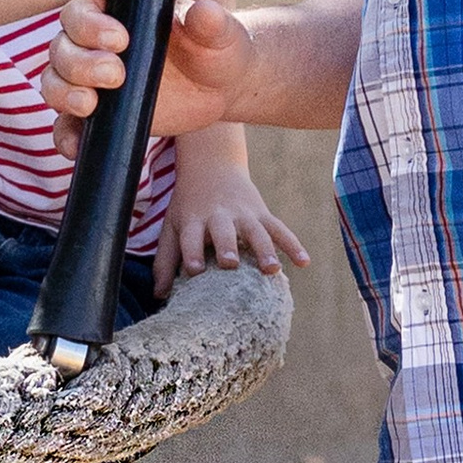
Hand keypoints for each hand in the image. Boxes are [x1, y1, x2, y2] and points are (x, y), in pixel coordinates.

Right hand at [42, 0, 255, 155]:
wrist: (220, 84)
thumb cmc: (215, 47)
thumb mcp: (217, 33)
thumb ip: (209, 22)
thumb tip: (204, 12)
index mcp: (114, 11)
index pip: (82, 11)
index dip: (90, 25)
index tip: (121, 39)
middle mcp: (93, 43)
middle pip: (61, 48)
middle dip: (79, 63)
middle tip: (116, 75)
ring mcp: (91, 80)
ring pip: (54, 82)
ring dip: (64, 93)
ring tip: (90, 105)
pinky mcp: (97, 114)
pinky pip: (66, 125)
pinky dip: (65, 136)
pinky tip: (75, 147)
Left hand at [154, 162, 309, 293]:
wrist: (212, 166)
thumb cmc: (189, 206)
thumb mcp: (172, 226)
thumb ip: (165, 261)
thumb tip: (158, 296)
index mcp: (194, 220)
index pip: (191, 237)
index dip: (192, 252)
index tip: (195, 270)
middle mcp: (219, 216)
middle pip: (224, 232)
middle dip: (228, 246)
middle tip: (231, 263)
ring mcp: (244, 214)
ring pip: (257, 231)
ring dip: (264, 249)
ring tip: (272, 269)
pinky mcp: (262, 214)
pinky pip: (280, 229)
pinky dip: (293, 244)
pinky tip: (304, 262)